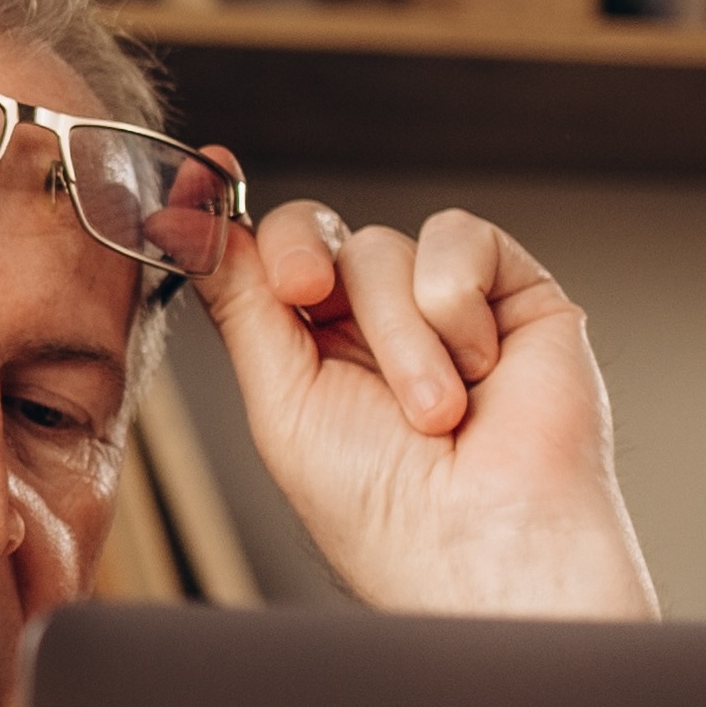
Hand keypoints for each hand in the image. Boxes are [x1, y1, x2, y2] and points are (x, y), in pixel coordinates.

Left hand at [196, 194, 657, 619]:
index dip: (234, 224)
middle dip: (303, 260)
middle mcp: (378, 328)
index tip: (204, 166)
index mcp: (313, 358)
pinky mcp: (516, 293)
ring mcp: (448, 309)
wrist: (486, 540)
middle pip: (320, 235)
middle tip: (309, 297)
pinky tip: (482, 369)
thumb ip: (241, 306)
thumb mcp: (280, 401)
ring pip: (383, 248)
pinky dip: (455, 301)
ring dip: (398, 335)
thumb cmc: (381, 507)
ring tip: (434, 414)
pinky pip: (459, 238)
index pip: (267, 266)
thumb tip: (189, 220)